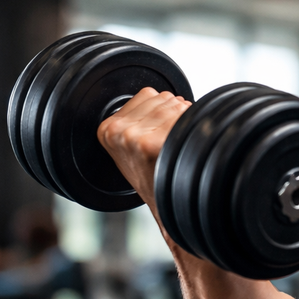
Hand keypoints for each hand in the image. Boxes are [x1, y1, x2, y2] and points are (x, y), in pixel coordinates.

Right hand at [97, 88, 190, 207]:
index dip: (163, 108)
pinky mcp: (150, 144)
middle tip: (173, 136)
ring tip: (178, 141)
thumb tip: (164, 96)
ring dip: (185, 118)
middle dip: (175, 112)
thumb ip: (138, 118)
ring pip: (174, 105)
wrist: (164, 204)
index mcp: (106, 129)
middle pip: (163, 98)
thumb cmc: (153, 174)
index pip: (147, 94)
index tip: (163, 127)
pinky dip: (192, 126)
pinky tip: (185, 143)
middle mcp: (116, 131)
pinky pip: (183, 118)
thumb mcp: (131, 145)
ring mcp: (132, 138)